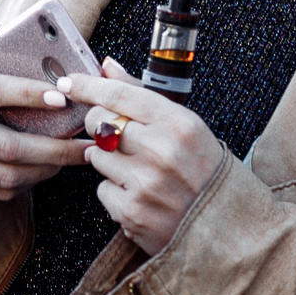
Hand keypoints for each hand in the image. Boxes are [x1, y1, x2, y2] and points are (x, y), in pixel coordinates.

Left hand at [60, 58, 226, 255]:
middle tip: (117, 135)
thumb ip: (142, 95)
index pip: (119, 93)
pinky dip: (115, 192)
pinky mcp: (132, 212)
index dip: (87, 85)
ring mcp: (145, 183)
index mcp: (178, 124)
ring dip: (108, 161)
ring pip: (96, 156)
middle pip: (98, 122)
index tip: (68, 82)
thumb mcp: (186, 127)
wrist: (227, 228)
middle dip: (98, 124)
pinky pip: (102, 190)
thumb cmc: (205, 172)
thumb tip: (107, 65)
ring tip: (139, 170)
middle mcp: (161, 151)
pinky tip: (141, 195)